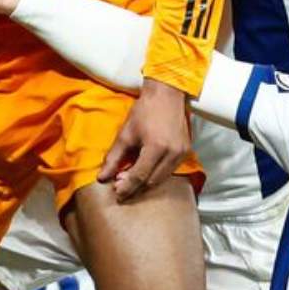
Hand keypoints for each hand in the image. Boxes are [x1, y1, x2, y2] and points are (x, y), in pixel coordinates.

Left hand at [99, 78, 193, 201]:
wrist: (167, 94)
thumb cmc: (145, 111)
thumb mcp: (125, 134)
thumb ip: (114, 157)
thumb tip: (102, 177)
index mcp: (156, 147)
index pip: (140, 176)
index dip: (127, 188)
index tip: (118, 195)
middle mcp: (172, 153)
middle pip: (152, 181)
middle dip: (136, 186)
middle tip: (121, 184)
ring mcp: (182, 153)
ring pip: (162, 178)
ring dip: (146, 181)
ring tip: (131, 176)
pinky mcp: (187, 151)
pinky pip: (170, 170)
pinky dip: (157, 173)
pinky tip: (146, 168)